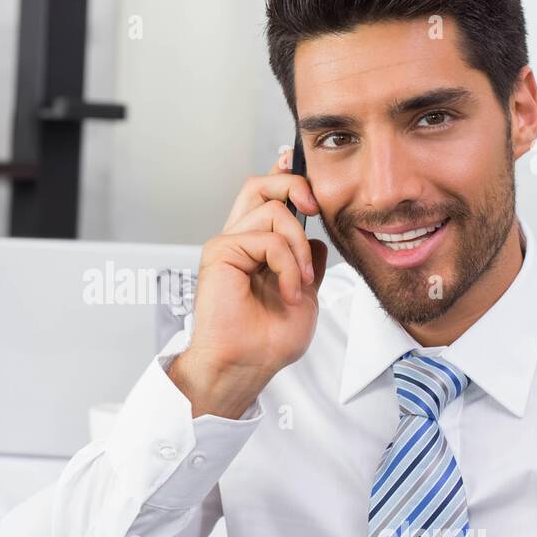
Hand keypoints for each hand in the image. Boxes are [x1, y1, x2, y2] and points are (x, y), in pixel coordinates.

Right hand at [169, 148, 327, 417]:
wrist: (248, 364)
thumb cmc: (268, 339)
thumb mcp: (304, 292)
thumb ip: (308, 261)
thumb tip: (315, 238)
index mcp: (255, 247)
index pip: (267, 197)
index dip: (285, 175)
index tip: (305, 172)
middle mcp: (239, 240)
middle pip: (260, 184)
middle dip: (293, 184)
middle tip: (315, 209)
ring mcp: (228, 244)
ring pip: (273, 209)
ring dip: (299, 246)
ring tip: (301, 282)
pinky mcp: (220, 252)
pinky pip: (267, 239)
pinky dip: (288, 265)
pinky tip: (289, 291)